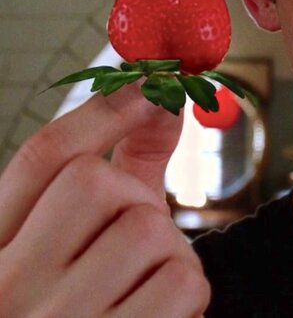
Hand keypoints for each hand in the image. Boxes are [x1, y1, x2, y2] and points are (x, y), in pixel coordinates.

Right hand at [0, 84, 209, 316]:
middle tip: (134, 237)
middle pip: (94, 183)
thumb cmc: (82, 308)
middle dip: (133, 198)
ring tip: (145, 285)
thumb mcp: (81, 242)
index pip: (41, 159)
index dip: (103, 111)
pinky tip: (162, 314)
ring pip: (147, 230)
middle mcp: (7, 289)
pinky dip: (189, 293)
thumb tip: (164, 98)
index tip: (153, 84)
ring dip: (169, 251)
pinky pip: (181, 284)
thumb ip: (121, 170)